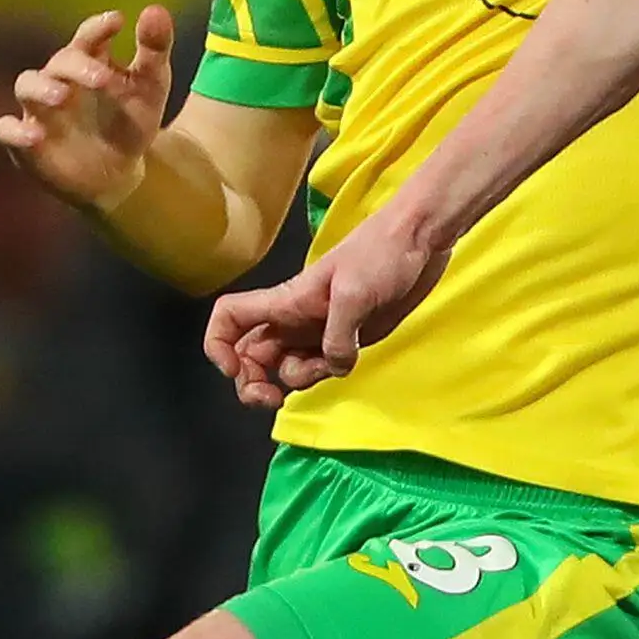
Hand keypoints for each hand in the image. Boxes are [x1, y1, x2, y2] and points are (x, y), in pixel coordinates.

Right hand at [0, 6, 174, 213]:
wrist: (119, 174)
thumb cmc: (131, 121)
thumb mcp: (151, 86)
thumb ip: (154, 49)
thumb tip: (156, 10)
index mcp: (89, 61)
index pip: (88, 37)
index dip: (98, 27)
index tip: (117, 21)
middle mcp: (60, 79)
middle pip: (59, 61)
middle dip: (78, 66)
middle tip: (102, 79)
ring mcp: (40, 109)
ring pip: (26, 85)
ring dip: (41, 88)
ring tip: (61, 97)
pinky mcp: (26, 142)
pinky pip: (8, 130)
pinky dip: (16, 131)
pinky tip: (34, 136)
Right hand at [204, 200, 450, 406]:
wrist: (420, 239)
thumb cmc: (382, 253)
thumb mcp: (355, 292)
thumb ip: (338, 335)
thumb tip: (334, 366)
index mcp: (286, 301)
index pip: (229, 318)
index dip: (218, 344)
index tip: (232, 369)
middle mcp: (294, 318)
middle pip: (251, 356)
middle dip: (251, 382)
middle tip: (273, 399)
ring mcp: (319, 330)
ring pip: (285, 368)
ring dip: (295, 382)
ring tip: (325, 370)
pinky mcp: (347, 338)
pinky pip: (320, 368)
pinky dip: (325, 375)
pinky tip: (346, 363)